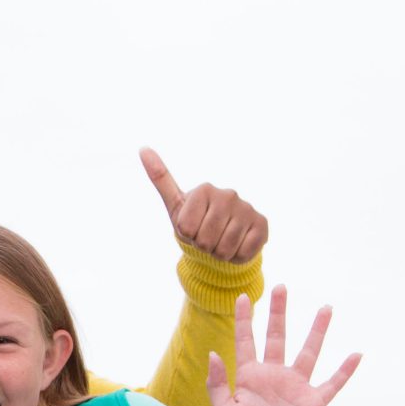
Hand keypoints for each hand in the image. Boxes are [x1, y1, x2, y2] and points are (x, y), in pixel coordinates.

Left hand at [141, 148, 267, 263]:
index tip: (192, 228)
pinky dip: (236, 257)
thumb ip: (160, 178)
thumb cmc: (195, 221)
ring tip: (220, 242)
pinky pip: (243, 253)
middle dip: (203, 246)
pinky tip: (237, 245)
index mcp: (205, 189)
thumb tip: (142, 148)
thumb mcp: (175, 204)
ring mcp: (247, 209)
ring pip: (224, 249)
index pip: (186, 229)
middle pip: (205, 240)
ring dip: (219, 253)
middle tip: (207, 237)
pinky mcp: (262, 225)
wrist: (222, 238)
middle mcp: (228, 194)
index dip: (187, 236)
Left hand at [208, 286, 359, 405]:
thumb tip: (213, 353)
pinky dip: (344, 371)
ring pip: (308, 352)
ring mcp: (294, 388)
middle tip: (282, 288)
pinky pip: (332, 384)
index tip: (242, 297)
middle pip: (277, 337)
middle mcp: (273, 376)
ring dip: (317, 331)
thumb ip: (218, 383)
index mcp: (249, 377)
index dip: (243, 320)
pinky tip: (356, 354)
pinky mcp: (312, 403)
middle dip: (278, 313)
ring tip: (325, 308)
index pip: (246, 341)